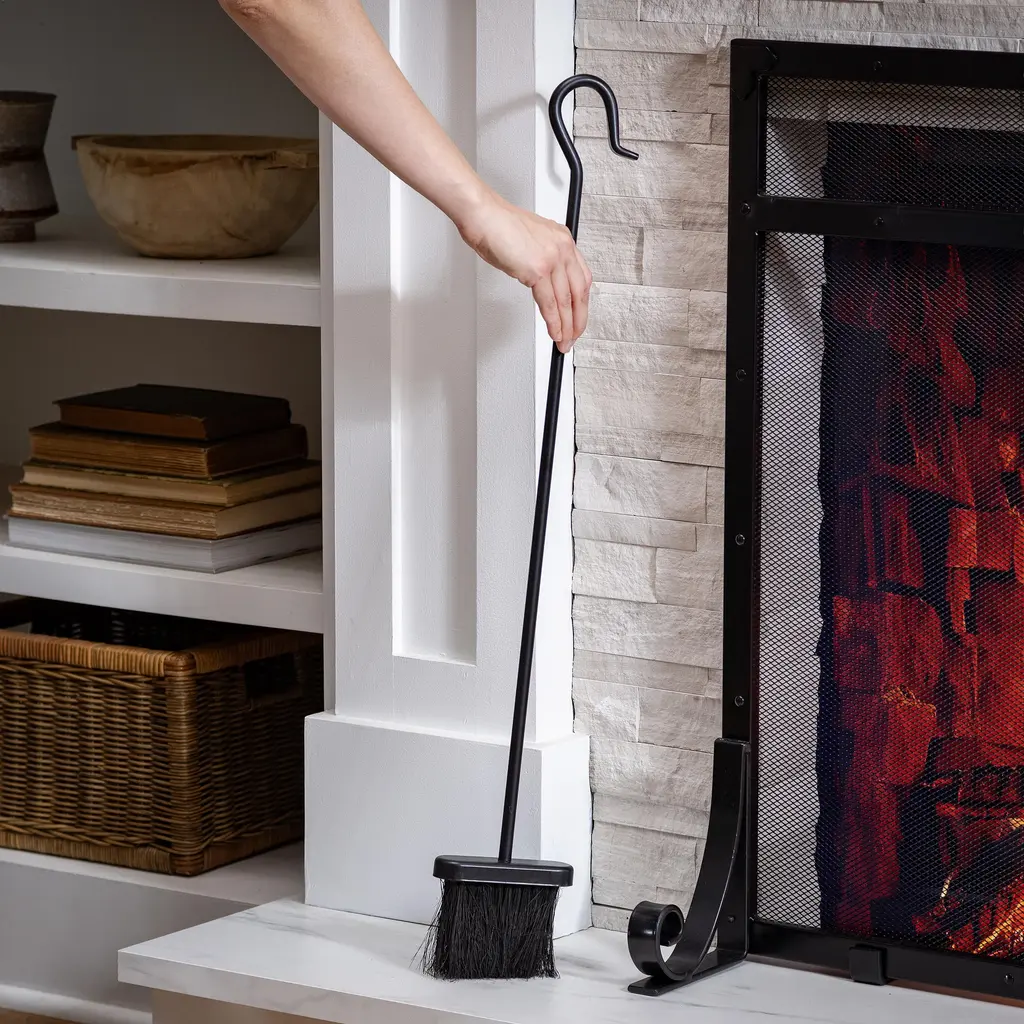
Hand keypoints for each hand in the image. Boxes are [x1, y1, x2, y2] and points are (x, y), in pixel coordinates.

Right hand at [457, 192, 591, 352]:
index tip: (578, 316)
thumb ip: (541, 260)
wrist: (483, 215)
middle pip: (579, 292)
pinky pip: (550, 304)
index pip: (581, 277)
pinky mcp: (538, 270)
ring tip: (564, 340)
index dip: (581, 302)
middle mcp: (562, 247)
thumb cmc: (498, 225)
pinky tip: (554, 332)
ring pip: (566, 301)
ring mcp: (552, 258)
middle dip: (578, 319)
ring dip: (566, 326)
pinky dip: (553, 322)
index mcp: (563, 239)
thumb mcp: (530, 242)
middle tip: (574, 335)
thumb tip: (542, 283)